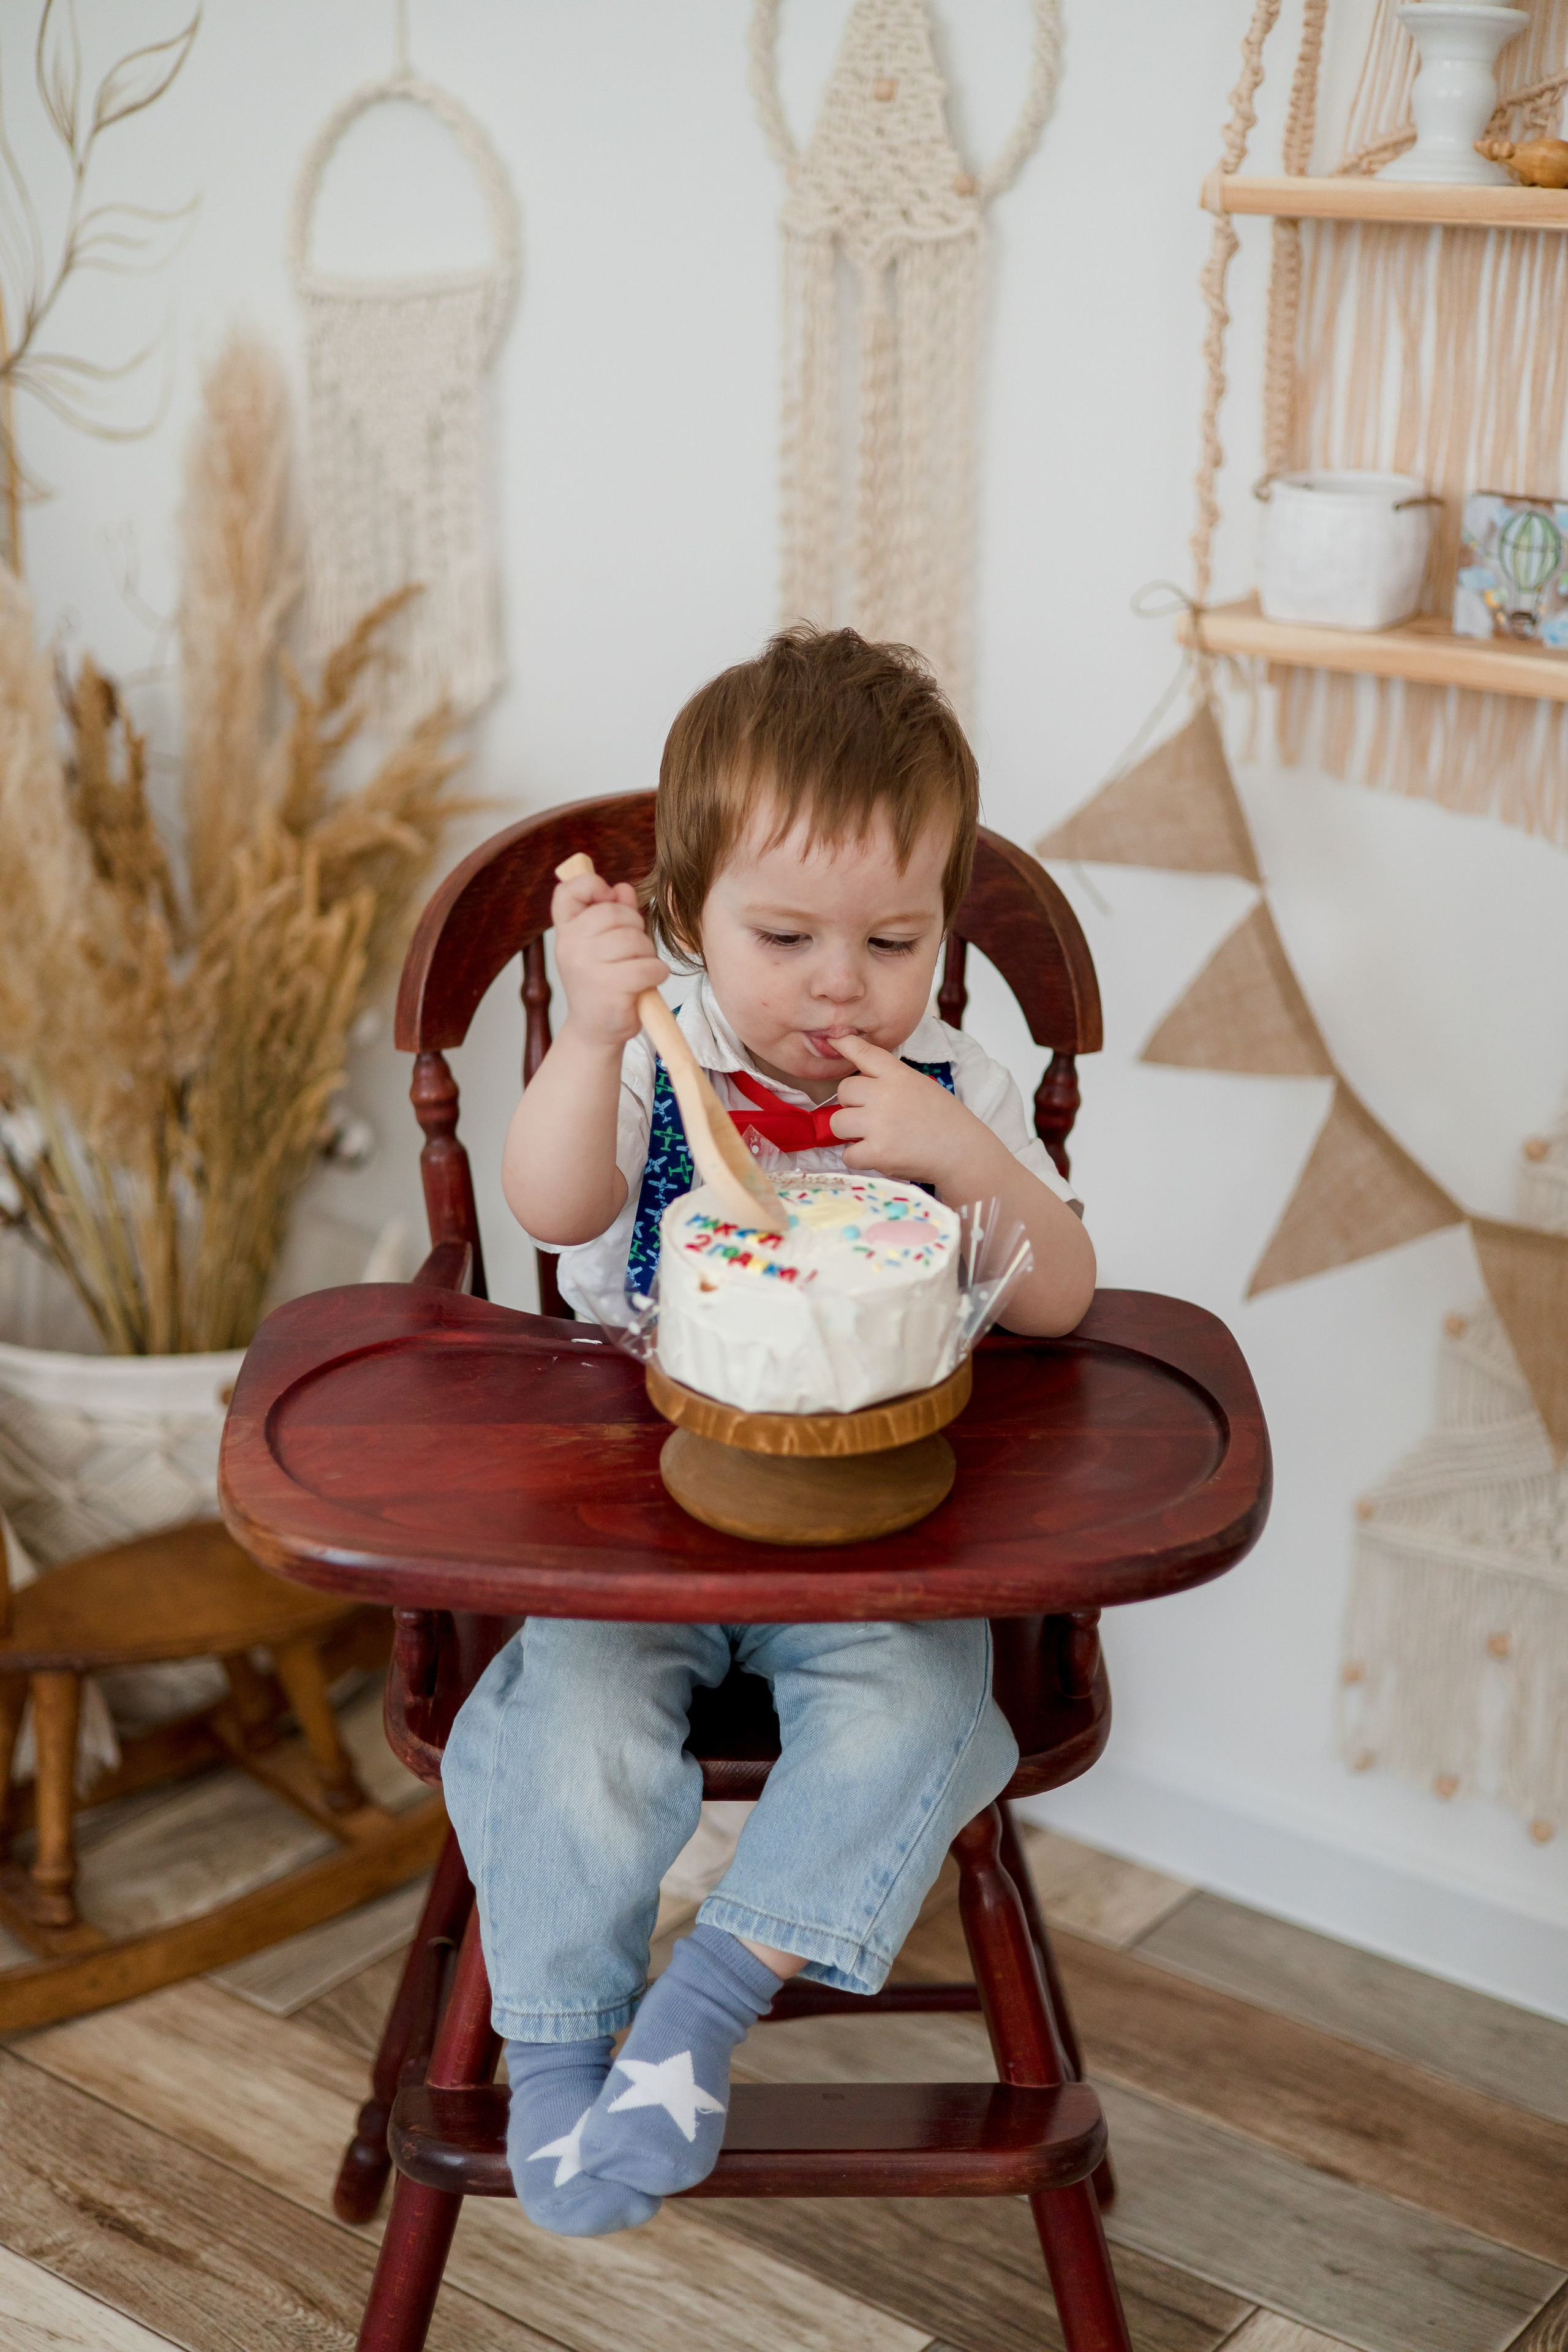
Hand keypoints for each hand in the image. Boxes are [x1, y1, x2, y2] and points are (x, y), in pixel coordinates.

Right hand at [551, 871, 668, 1050]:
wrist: (594, 1031)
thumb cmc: (603, 984)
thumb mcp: (602, 946)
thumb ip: (614, 913)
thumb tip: (624, 889)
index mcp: (566, 933)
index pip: (568, 891)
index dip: (591, 885)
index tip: (608, 897)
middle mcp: (570, 947)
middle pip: (614, 912)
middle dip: (635, 927)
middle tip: (633, 950)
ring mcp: (588, 968)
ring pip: (635, 939)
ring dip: (648, 953)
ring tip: (640, 968)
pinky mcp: (610, 989)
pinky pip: (648, 966)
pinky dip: (657, 973)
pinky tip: (648, 982)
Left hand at [827, 1034, 979, 1184]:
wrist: (963, 1152)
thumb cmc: (944, 1119)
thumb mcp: (920, 1085)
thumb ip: (891, 1079)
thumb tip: (859, 1082)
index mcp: (899, 1075)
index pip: (864, 1052)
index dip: (845, 1044)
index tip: (834, 1040)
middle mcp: (885, 1095)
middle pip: (843, 1090)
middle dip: (851, 1104)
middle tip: (870, 1116)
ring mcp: (879, 1124)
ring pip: (837, 1123)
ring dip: (850, 1132)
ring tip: (871, 1137)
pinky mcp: (877, 1152)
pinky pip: (847, 1154)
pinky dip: (858, 1158)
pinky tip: (876, 1155)